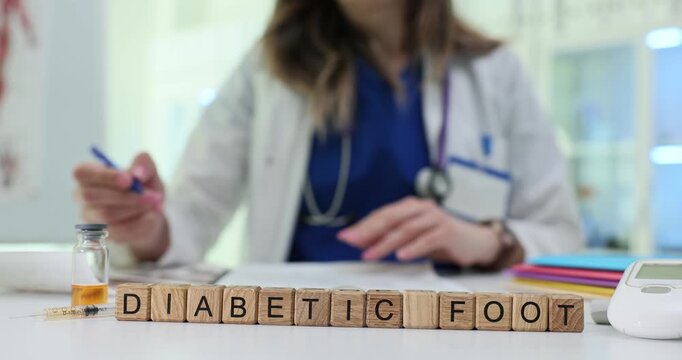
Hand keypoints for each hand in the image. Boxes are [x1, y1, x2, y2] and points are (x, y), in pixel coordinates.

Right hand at [73, 152, 168, 260]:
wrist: (150, 212)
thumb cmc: (143, 185)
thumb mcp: (148, 171)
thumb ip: (144, 164)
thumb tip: (138, 174)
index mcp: (88, 174)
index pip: (83, 173)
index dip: (103, 176)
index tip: (129, 180)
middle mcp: (82, 196)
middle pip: (93, 196)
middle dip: (126, 196)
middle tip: (153, 196)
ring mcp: (90, 217)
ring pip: (107, 215)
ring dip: (135, 209)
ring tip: (156, 204)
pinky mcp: (102, 235)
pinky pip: (119, 231)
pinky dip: (139, 223)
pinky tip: (152, 217)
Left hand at [337, 196, 500, 266]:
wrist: (474, 242)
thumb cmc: (439, 239)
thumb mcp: (411, 238)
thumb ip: (387, 237)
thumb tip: (357, 241)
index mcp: (410, 207)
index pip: (382, 214)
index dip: (363, 225)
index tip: (344, 237)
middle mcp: (422, 208)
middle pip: (391, 217)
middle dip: (369, 230)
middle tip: (351, 242)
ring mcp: (436, 218)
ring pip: (407, 229)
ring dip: (387, 243)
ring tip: (371, 254)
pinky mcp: (448, 231)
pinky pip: (428, 239)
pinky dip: (413, 248)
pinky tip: (401, 256)